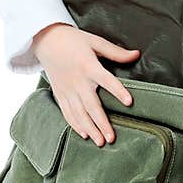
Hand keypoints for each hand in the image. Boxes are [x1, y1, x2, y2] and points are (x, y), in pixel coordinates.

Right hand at [32, 23, 139, 146]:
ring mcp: (67, 89)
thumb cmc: (73, 40)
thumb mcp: (95, 41)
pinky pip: (67, 112)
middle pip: (91, 105)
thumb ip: (115, 52)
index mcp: (88, 65)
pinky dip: (75, 124)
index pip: (106, 80)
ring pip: (78, 113)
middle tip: (111, 138)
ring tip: (100, 142)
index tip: (129, 102)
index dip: (118, 91)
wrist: (45, 40)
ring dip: (90, 128)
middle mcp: (77, 80)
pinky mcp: (59, 94)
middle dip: (101, 123)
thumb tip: (136, 54)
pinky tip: (84, 134)